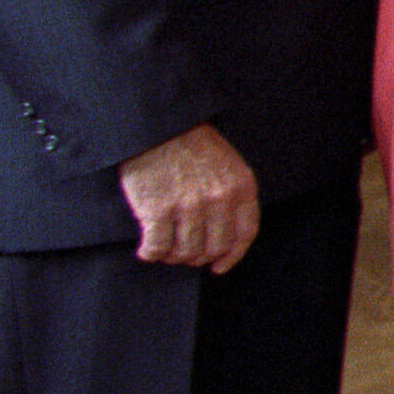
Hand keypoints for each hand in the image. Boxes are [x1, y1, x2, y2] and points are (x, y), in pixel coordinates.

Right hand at [118, 123, 259, 272]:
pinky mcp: (158, 210)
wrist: (157, 126)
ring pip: (186, 252)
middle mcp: (219, 199)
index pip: (245, 233)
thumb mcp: (227, 164)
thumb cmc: (190, 144)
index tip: (219, 267)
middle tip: (185, 255)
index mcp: (241, 186)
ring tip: (165, 250)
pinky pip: (158, 247)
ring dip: (174, 257)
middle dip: (199, 257)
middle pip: (214, 247)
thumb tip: (223, 235)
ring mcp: (189, 206)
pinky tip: (147, 250)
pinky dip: (152, 253)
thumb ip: (231, 195)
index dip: (232, 256)